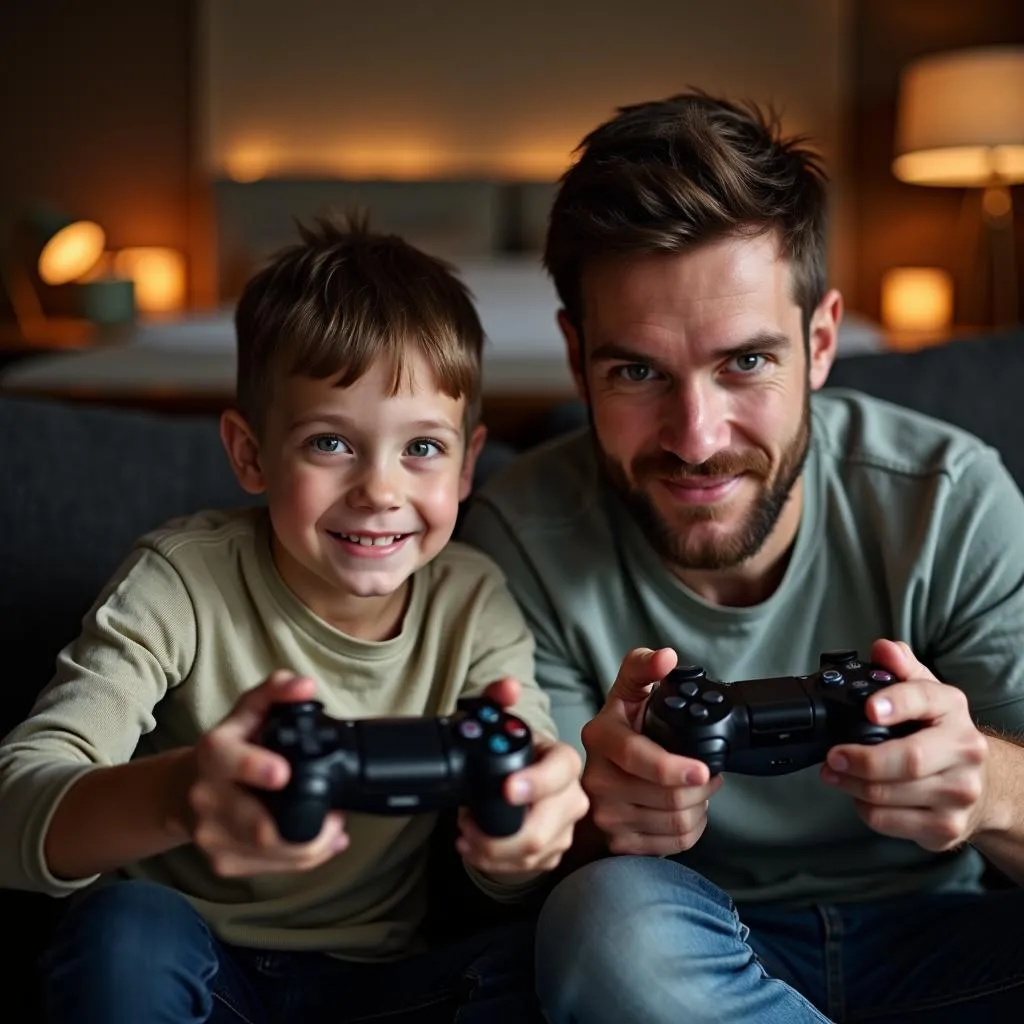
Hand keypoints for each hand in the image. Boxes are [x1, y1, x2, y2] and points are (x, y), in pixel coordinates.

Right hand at [188, 670, 347, 875]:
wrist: (185, 790)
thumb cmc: (230, 747)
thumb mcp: (250, 710)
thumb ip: (278, 691)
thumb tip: (305, 687)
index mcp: (214, 754)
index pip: (232, 763)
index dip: (257, 768)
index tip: (283, 773)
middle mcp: (207, 798)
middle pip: (259, 828)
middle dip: (308, 827)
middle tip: (338, 814)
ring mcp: (212, 836)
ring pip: (273, 855)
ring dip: (314, 845)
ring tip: (334, 826)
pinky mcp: (222, 863)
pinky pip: (272, 870)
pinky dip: (304, 858)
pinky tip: (320, 842)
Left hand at [456, 677, 589, 878]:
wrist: (524, 781)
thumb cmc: (515, 753)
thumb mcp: (504, 723)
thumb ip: (498, 699)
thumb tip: (507, 687)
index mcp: (565, 761)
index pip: (560, 772)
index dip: (535, 783)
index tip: (506, 790)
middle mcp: (574, 796)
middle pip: (543, 828)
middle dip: (498, 834)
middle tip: (466, 824)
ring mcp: (568, 828)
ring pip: (532, 853)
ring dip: (491, 850)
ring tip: (465, 833)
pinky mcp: (556, 851)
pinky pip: (528, 868)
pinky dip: (496, 863)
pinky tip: (476, 849)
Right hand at [580, 647, 722, 855]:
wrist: (597, 778)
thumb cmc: (622, 731)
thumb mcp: (628, 692)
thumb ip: (643, 667)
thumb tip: (666, 657)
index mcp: (599, 736)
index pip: (637, 757)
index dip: (673, 767)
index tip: (703, 769)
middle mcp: (596, 779)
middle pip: (667, 796)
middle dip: (701, 785)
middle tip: (707, 771)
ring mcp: (605, 814)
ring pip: (675, 821)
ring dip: (699, 805)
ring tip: (695, 787)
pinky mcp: (618, 843)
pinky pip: (673, 843)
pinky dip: (691, 827)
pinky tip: (685, 808)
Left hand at [820, 639, 988, 850]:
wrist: (984, 784)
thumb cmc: (942, 734)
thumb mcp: (926, 694)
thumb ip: (902, 668)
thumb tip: (883, 648)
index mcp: (952, 711)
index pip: (924, 700)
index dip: (896, 703)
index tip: (870, 708)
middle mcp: (964, 752)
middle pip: (908, 760)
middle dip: (861, 760)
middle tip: (832, 756)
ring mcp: (959, 793)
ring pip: (892, 795)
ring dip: (852, 785)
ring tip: (835, 773)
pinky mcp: (946, 827)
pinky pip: (890, 821)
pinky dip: (865, 809)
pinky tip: (859, 796)